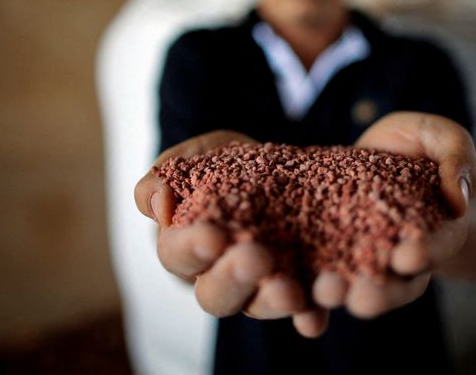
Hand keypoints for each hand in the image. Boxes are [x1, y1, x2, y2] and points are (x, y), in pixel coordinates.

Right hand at [134, 131, 328, 337]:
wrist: (272, 167)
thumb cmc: (220, 164)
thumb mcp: (193, 158)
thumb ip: (164, 177)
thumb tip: (160, 202)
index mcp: (187, 247)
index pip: (178, 256)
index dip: (191, 249)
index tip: (212, 236)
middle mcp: (221, 275)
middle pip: (216, 294)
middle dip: (234, 278)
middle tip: (256, 259)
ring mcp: (259, 286)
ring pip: (259, 306)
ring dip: (273, 302)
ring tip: (290, 293)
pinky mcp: (298, 286)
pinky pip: (303, 309)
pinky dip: (310, 316)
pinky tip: (316, 318)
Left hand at [311, 111, 475, 318]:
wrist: (382, 151)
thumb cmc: (420, 144)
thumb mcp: (442, 138)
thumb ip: (457, 159)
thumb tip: (458, 200)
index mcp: (439, 230)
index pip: (437, 247)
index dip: (426, 253)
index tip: (409, 257)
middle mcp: (402, 256)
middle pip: (397, 284)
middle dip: (381, 293)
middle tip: (363, 298)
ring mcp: (363, 259)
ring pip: (356, 288)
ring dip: (341, 296)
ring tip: (325, 293)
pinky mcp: (329, 254)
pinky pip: (320, 281)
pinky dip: (309, 300)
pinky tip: (296, 307)